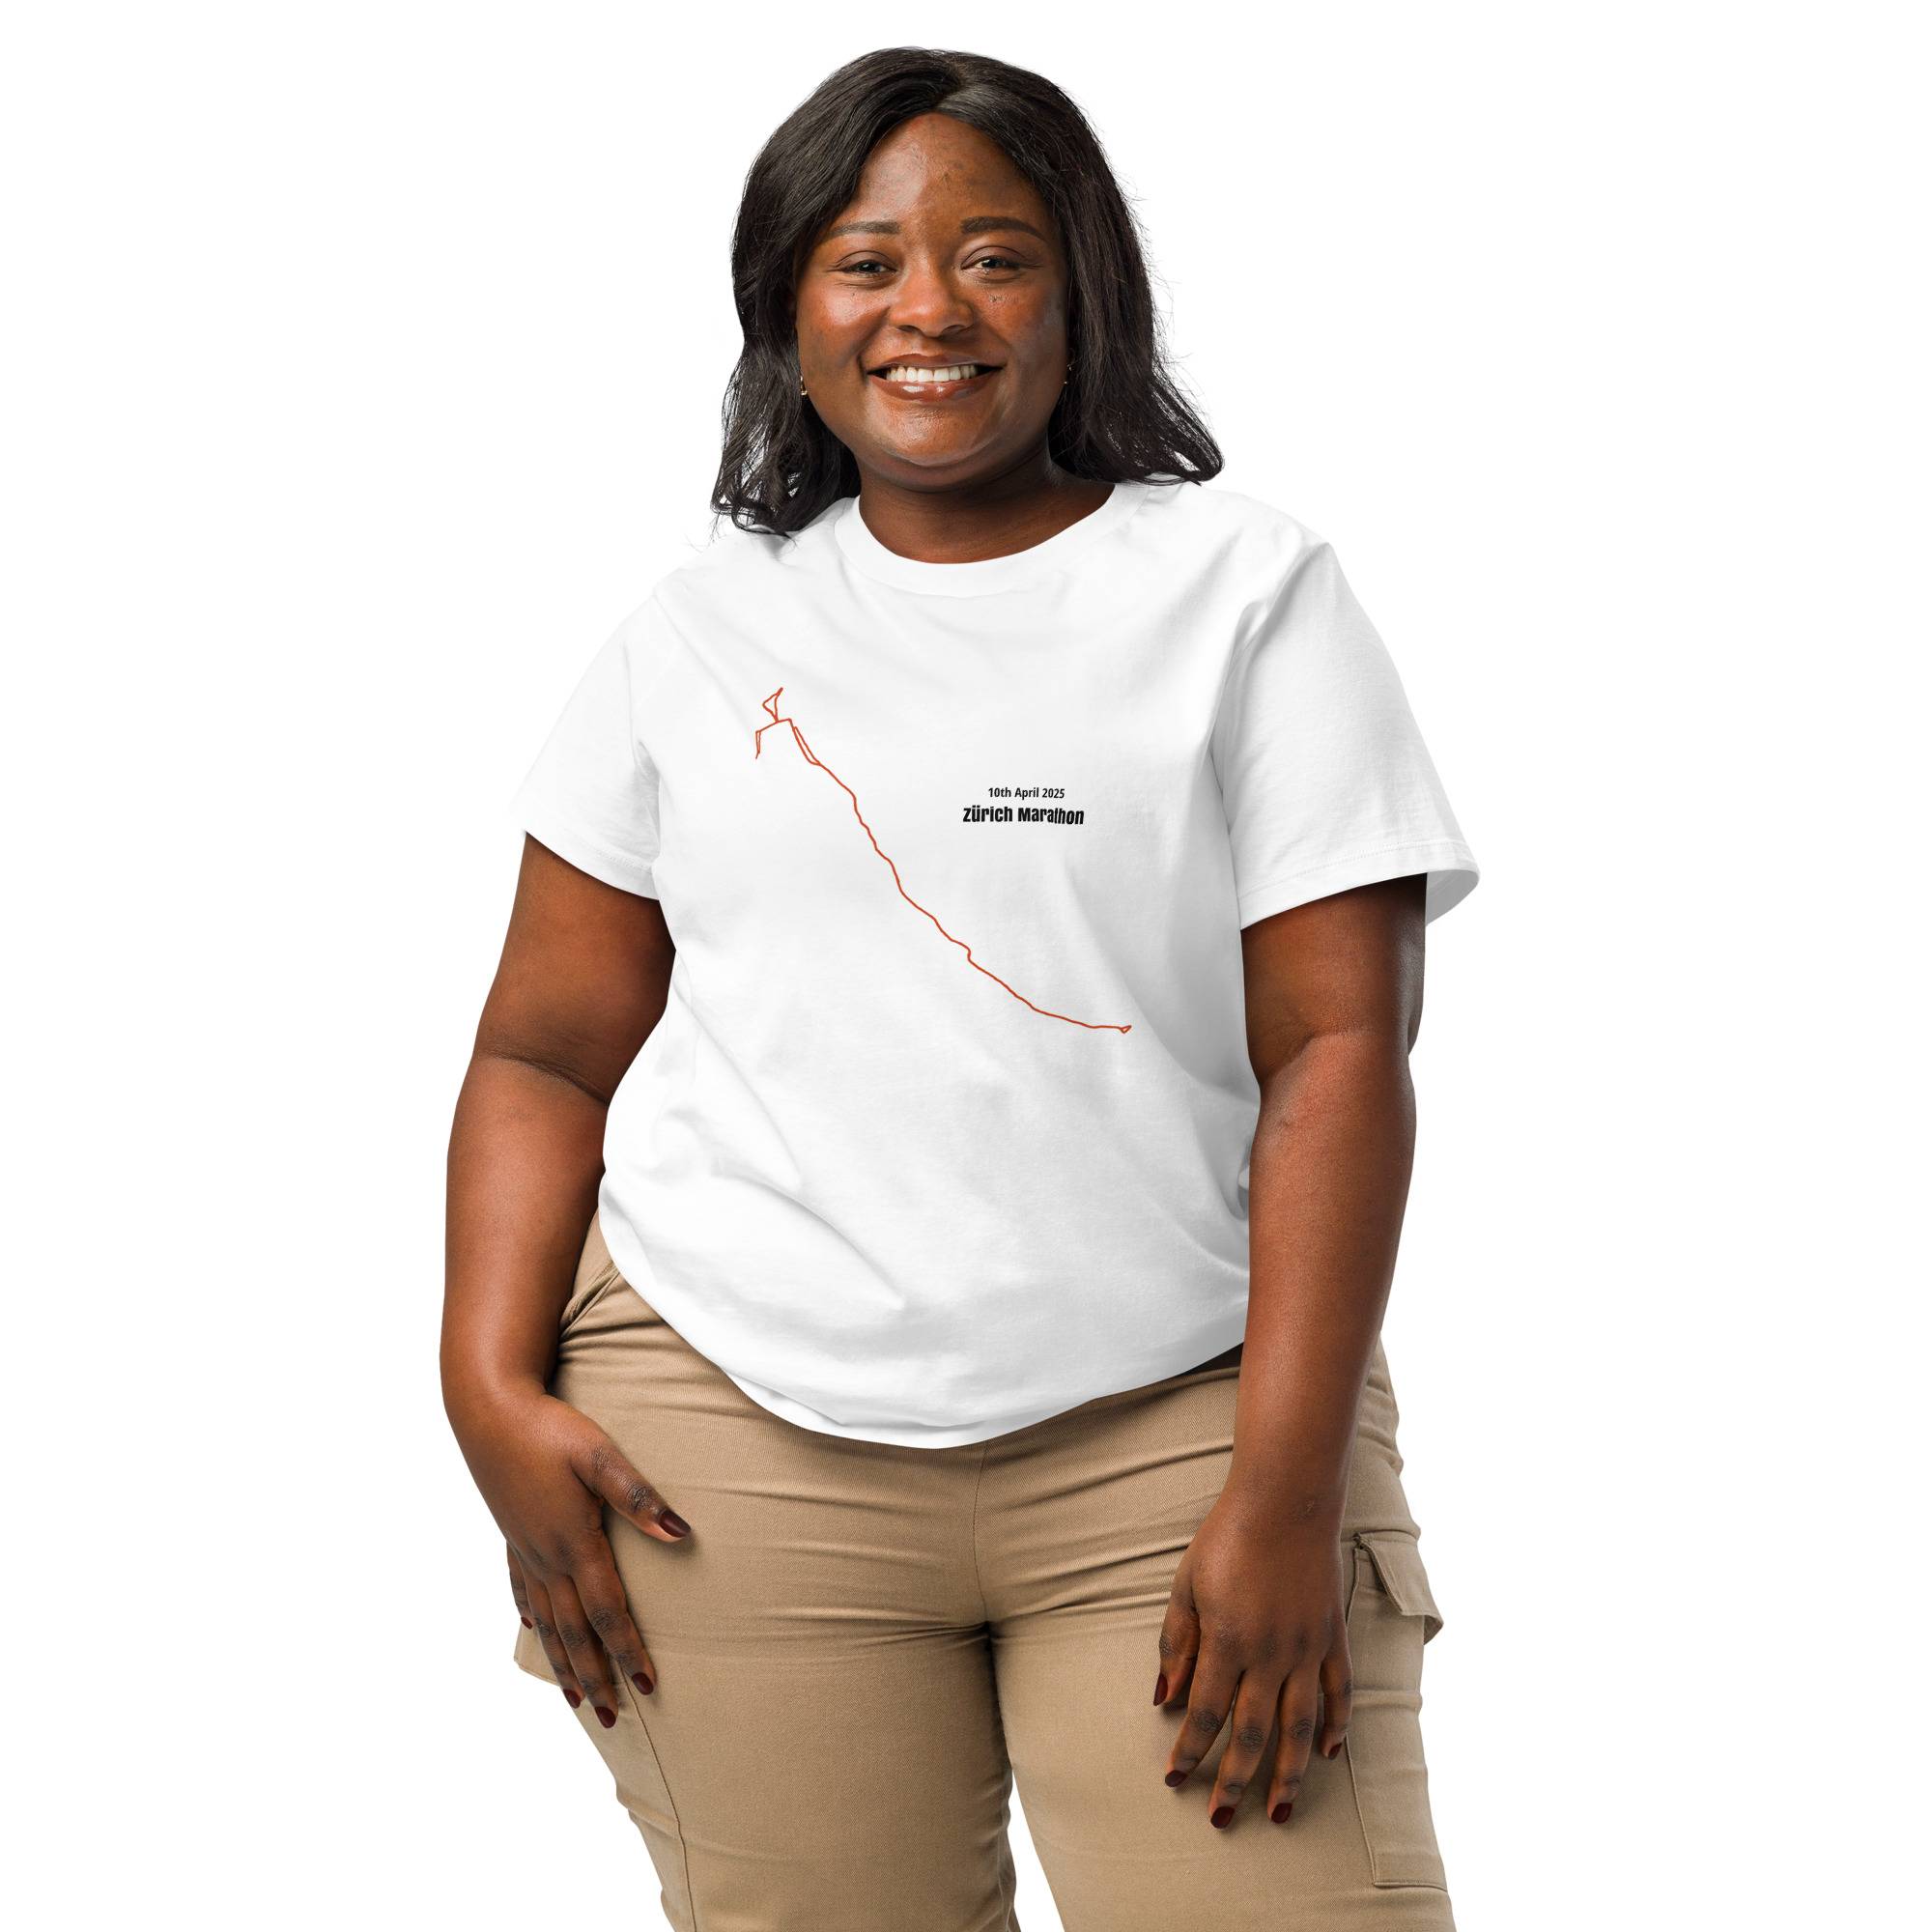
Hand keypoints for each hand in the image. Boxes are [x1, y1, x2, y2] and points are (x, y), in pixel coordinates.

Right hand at [451, 1382, 691, 1724]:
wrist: (488, 1411)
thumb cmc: (549, 1429)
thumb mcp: (601, 1456)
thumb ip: (639, 1498)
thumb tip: (681, 1535)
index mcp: (574, 1544)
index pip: (607, 1612)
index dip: (628, 1651)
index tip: (647, 1686)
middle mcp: (546, 1557)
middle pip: (575, 1632)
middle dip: (595, 1677)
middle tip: (612, 1718)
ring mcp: (524, 1548)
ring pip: (546, 1621)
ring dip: (563, 1662)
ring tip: (574, 1700)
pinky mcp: (511, 1534)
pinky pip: (522, 1589)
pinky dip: (531, 1618)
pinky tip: (532, 1630)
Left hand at [1153, 1490, 1350, 1827]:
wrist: (1286, 1500)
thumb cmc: (1227, 1538)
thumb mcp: (1186, 1585)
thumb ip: (1177, 1643)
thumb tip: (1166, 1697)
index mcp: (1228, 1641)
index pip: (1206, 1713)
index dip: (1189, 1751)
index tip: (1175, 1778)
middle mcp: (1271, 1653)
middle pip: (1252, 1734)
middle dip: (1234, 1781)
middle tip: (1221, 1818)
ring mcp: (1307, 1648)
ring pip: (1301, 1729)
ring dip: (1289, 1775)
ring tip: (1281, 1811)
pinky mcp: (1333, 1636)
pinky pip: (1340, 1693)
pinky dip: (1337, 1727)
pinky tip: (1327, 1754)